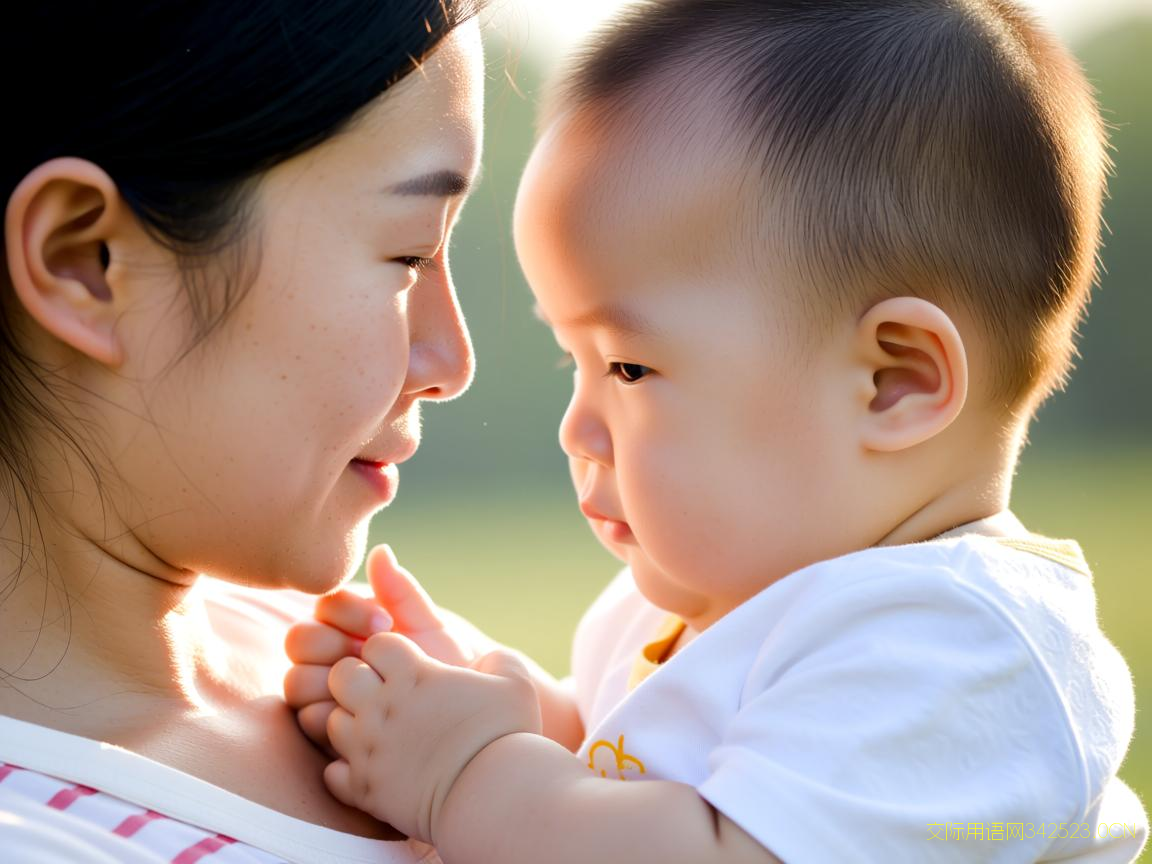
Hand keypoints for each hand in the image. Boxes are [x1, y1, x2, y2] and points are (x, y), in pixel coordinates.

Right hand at [284, 544, 497, 750]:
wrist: (460, 714)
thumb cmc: (445, 666)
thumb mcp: (427, 627)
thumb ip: (401, 593)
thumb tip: (380, 551)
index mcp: (350, 624)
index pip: (325, 605)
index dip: (350, 611)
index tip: (387, 624)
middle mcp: (328, 655)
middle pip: (299, 639)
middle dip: (333, 644)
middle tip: (373, 656)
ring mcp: (322, 692)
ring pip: (296, 680)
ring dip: (330, 681)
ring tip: (372, 685)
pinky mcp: (326, 727)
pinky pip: (307, 718)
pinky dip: (334, 714)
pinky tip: (368, 713)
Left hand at [324, 634, 541, 842]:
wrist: (494, 796)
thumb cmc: (508, 733)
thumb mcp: (514, 680)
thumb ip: (495, 659)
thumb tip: (484, 660)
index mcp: (414, 676)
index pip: (376, 643)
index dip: (391, 650)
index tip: (409, 666)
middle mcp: (382, 708)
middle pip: (341, 674)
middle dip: (358, 677)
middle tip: (384, 693)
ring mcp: (368, 749)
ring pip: (330, 720)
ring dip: (350, 721)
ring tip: (379, 731)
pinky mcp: (364, 789)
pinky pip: (332, 772)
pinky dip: (346, 769)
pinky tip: (373, 767)